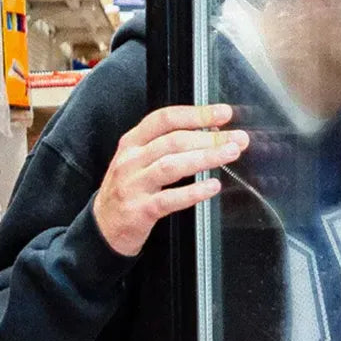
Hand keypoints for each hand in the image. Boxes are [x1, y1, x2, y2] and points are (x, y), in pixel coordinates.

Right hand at [93, 104, 247, 256]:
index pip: (165, 119)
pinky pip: (169, 199)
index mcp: (132, 142)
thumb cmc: (128, 190)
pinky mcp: (139, 210)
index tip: (223, 113)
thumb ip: (166, 146)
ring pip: (172, 166)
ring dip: (205, 158)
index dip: (196, 114)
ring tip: (230, 154)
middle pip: (174, 141)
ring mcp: (133, 185)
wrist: (103, 227)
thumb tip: (209, 134)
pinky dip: (193, 192)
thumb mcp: (138, 161)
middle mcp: (131, 160)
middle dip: (209, 137)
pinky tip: (212, 187)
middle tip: (237, 138)